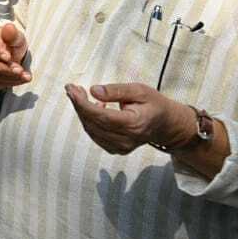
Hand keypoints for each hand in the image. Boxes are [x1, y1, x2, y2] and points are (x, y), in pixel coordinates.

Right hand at [0, 22, 29, 87]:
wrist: (10, 52)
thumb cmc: (11, 42)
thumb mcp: (15, 36)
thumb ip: (12, 34)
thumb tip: (9, 28)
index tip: (9, 57)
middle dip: (5, 68)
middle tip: (20, 70)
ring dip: (8, 78)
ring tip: (24, 77)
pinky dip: (6, 83)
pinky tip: (18, 80)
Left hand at [63, 82, 194, 154]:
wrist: (166, 124)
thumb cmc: (153, 104)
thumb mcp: (139, 91)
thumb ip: (116, 91)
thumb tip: (93, 91)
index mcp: (134, 124)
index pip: (100, 116)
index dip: (82, 103)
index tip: (71, 89)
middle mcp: (126, 140)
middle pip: (93, 123)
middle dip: (78, 105)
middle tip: (72, 89)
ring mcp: (121, 148)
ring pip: (91, 130)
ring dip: (82, 112)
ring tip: (80, 95)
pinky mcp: (116, 150)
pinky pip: (95, 136)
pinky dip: (89, 121)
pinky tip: (94, 108)